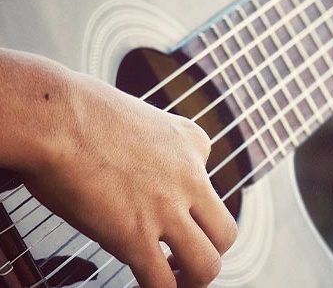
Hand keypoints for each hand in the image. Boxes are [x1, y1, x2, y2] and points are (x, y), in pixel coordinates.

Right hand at [20, 70, 236, 286]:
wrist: (56, 115)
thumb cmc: (83, 111)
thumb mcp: (145, 116)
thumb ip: (157, 143)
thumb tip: (142, 166)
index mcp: (194, 144)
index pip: (211, 183)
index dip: (191, 205)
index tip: (171, 211)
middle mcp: (190, 177)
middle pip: (226, 232)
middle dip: (210, 252)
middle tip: (185, 258)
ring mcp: (166, 208)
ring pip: (207, 264)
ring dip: (193, 280)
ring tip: (173, 280)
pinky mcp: (134, 235)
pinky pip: (160, 282)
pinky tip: (143, 286)